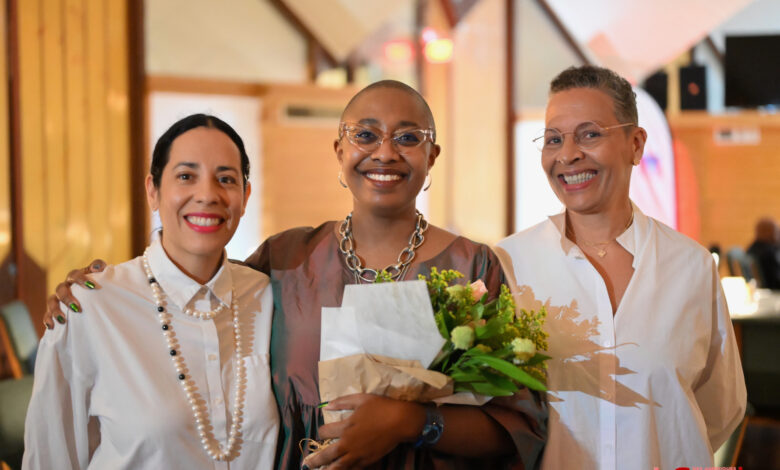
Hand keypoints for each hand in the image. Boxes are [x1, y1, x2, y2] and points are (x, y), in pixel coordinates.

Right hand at [42, 260, 105, 329]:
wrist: (93, 297)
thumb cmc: (97, 285)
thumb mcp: (101, 275)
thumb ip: (99, 267)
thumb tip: (98, 267)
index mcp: (75, 277)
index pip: (74, 274)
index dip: (81, 279)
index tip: (93, 287)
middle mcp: (65, 286)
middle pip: (60, 289)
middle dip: (67, 299)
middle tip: (77, 308)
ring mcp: (58, 298)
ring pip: (51, 301)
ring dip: (56, 310)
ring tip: (63, 320)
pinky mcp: (54, 310)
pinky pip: (47, 314)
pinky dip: (48, 319)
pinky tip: (52, 326)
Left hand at [302, 394, 425, 469]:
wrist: (400, 420)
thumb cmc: (381, 407)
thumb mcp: (360, 399)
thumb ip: (342, 402)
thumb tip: (327, 406)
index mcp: (346, 425)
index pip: (325, 432)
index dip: (321, 432)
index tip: (322, 432)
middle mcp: (348, 442)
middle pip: (327, 454)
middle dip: (315, 460)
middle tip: (306, 464)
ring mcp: (358, 453)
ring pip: (338, 466)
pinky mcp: (367, 460)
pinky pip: (353, 469)